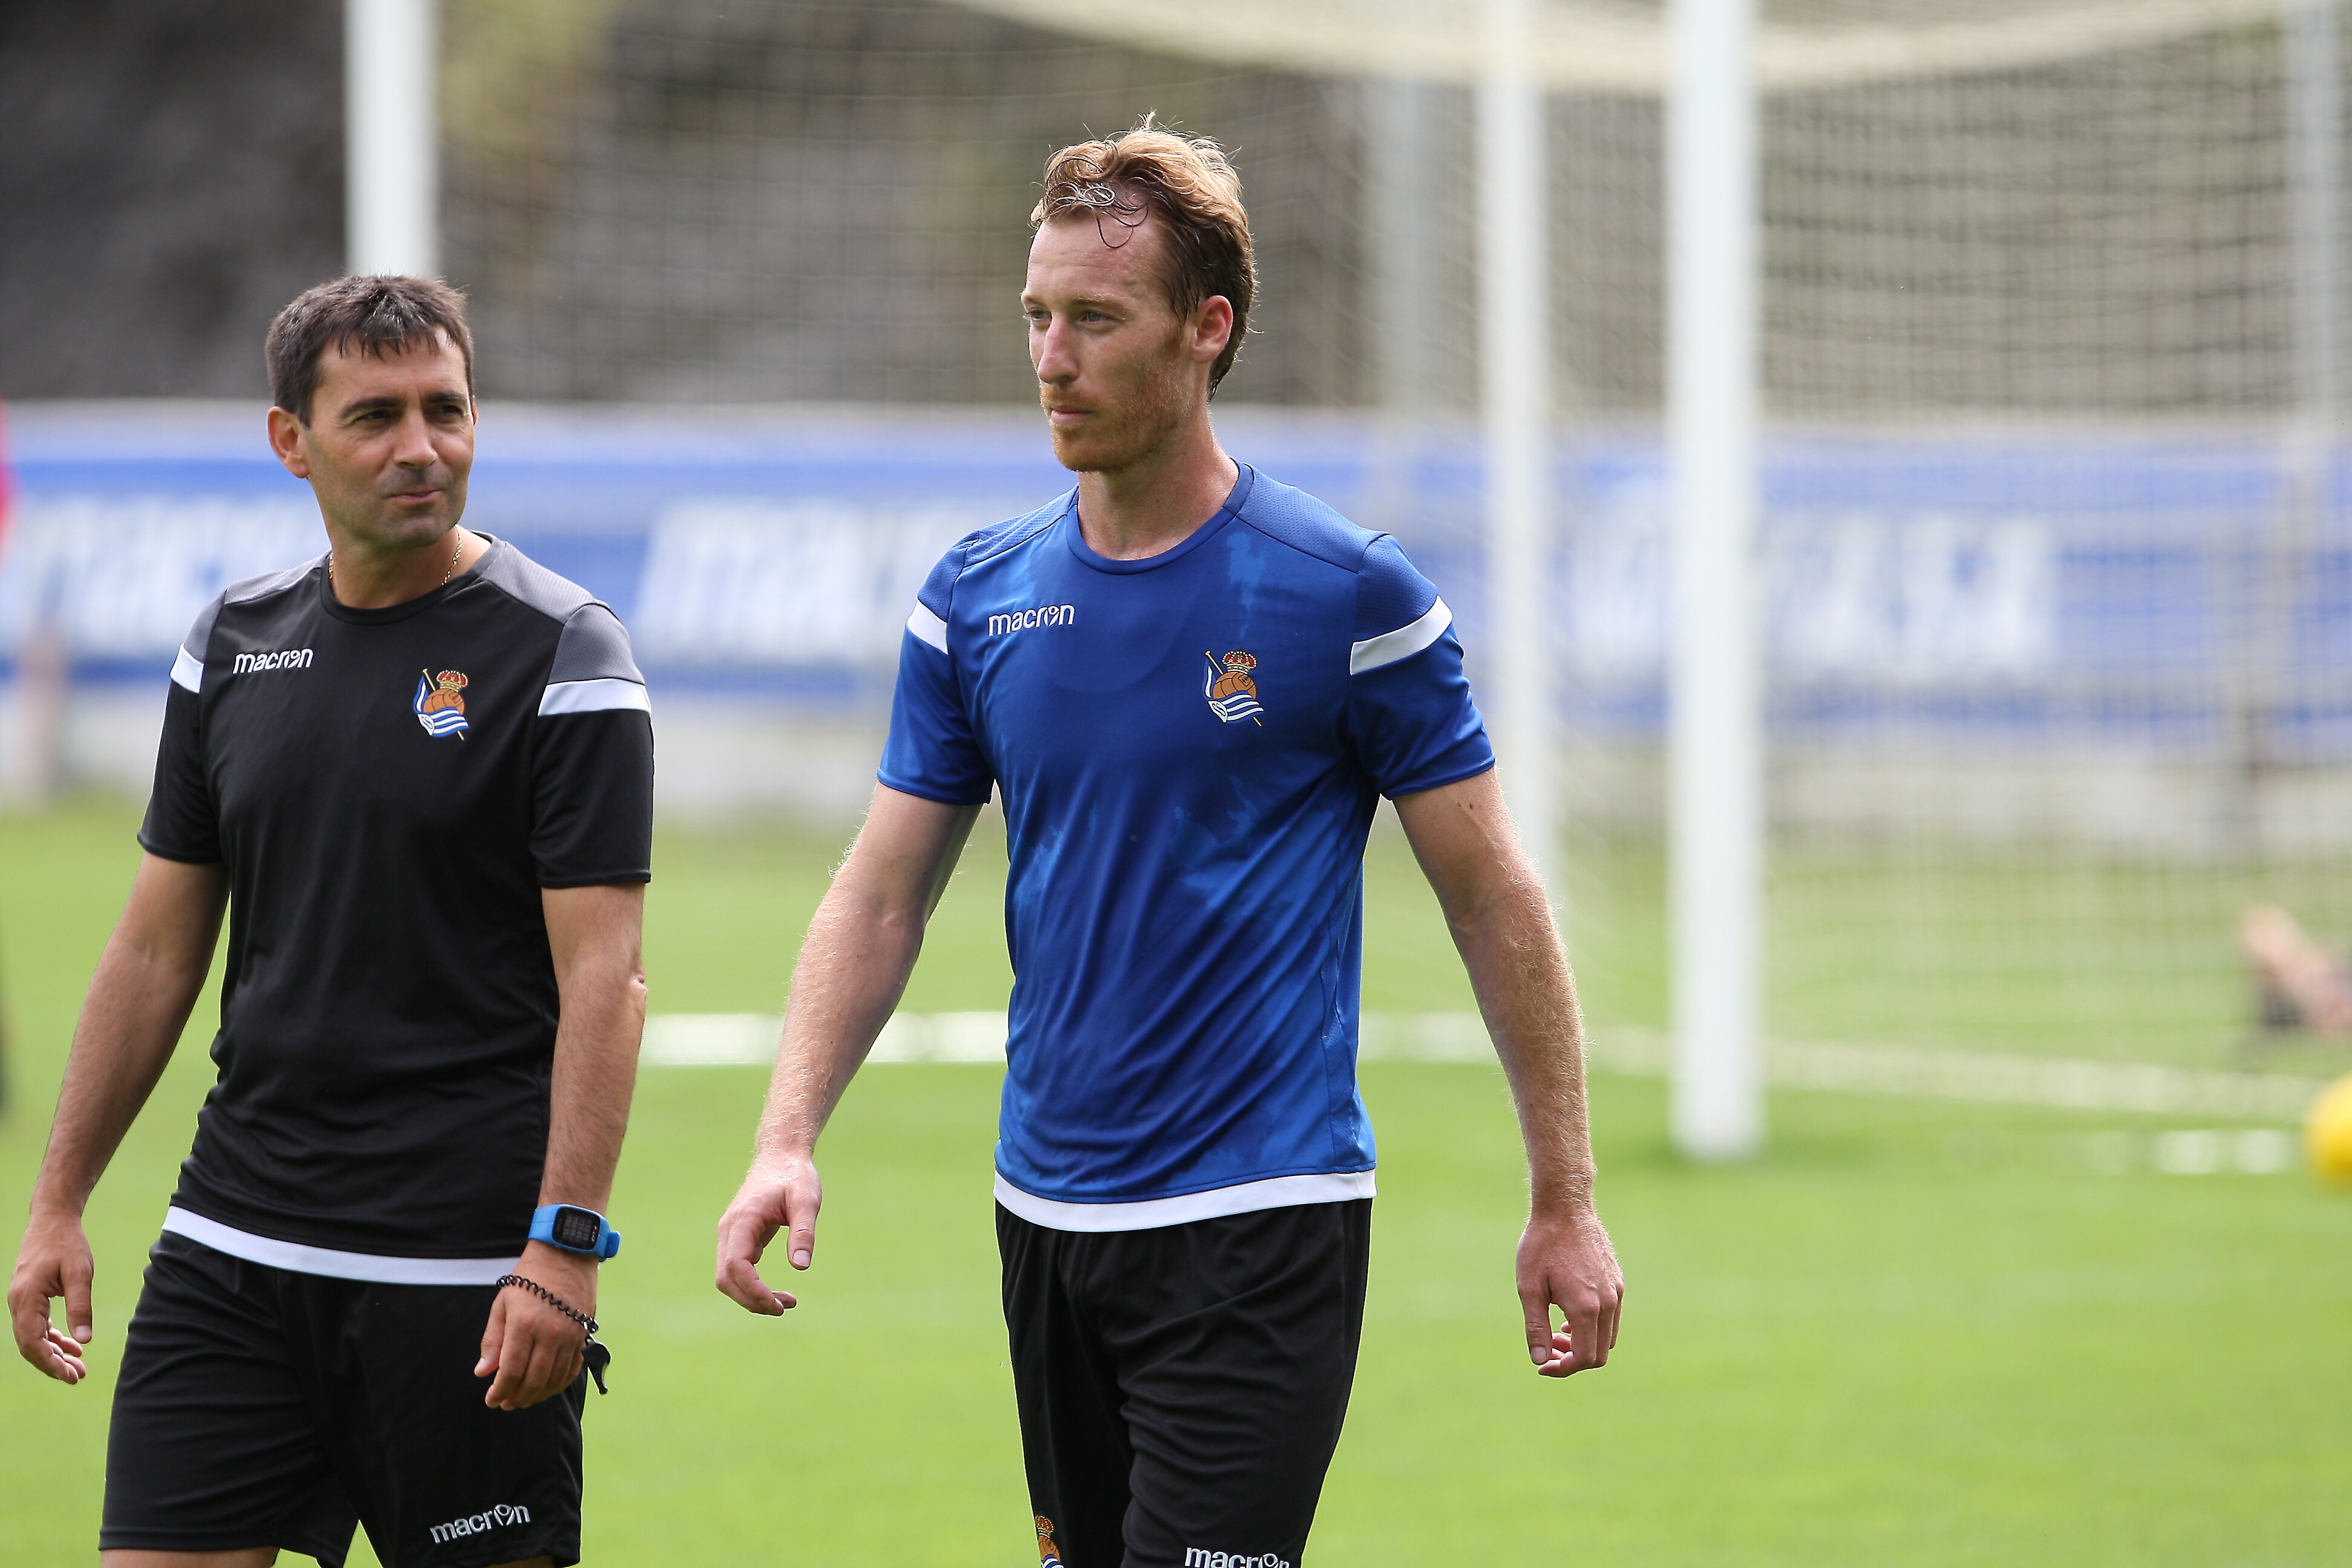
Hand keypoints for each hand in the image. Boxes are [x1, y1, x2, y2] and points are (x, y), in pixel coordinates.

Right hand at [9, 1208, 95, 1384]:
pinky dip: (53, 1337)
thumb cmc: (67, 1243)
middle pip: (30, 1345)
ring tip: (78, 1367)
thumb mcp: (79, 1273)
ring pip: (33, 1337)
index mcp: (26, 1299)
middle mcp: (18, 1303)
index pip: (32, 1342)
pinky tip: (72, 1347)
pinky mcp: (30, 1298)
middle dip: (53, 1364)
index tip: (70, 1376)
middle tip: (78, 1377)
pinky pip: (38, 1325)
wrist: (53, 1219)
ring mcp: (21, 1301)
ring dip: (54, 1353)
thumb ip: (80, 1306)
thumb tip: (84, 1341)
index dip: (50, 1363)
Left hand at [476, 1241, 595, 1409]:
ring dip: (537, 1396)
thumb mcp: (502, 1303)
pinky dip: (559, 1384)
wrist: (567, 1254)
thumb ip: (492, 1340)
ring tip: (523, 1400)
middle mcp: (549, 1333)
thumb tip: (483, 1372)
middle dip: (517, 1398)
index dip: (499, 1391)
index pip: (510, 1371)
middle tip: (506, 1404)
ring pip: (554, 1379)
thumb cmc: (530, 1276)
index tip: (491, 1400)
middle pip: (533, 1381)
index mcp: (524, 1324)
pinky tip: (546, 1388)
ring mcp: (570, 1335)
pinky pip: (572, 1369)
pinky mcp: (583, 1334)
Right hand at [714, 1153, 819, 1314]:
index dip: (753, 1289)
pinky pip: (738, 1270)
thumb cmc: (795, 1176)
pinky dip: (752, 1287)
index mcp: (743, 1220)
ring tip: (785, 1304)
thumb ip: (803, 1232)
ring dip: (751, 1297)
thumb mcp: (806, 1200)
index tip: (777, 1303)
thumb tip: (800, 1267)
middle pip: (725, 1278)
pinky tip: (776, 1293)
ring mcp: (731, 1235)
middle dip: (750, 1300)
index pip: (736, 1264)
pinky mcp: (739, 1239)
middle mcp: (729, 1229)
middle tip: (783, 1309)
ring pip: (728, 1277)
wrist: (781, 1156)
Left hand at [1518, 1205, 1623, 1378]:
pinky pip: (1612, 1317)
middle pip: (1599, 1354)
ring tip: (1557, 1331)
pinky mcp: (1617, 1281)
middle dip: (1573, 1359)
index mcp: (1586, 1308)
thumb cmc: (1541, 1246)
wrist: (1564, 1208)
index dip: (1563, 1369)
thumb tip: (1540, 1360)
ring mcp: (1616, 1291)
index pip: (1584, 1359)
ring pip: (1608, 1337)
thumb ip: (1536, 1328)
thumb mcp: (1530, 1289)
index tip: (1543, 1365)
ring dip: (1585, 1344)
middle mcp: (1608, 1303)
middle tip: (1548, 1348)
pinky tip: (1570, 1315)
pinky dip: (1594, 1327)